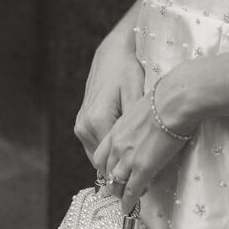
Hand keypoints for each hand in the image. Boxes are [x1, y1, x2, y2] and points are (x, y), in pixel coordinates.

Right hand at [74, 33, 144, 163]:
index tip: (147, 174)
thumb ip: (135, 123)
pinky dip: (109, 149)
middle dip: (121, 167)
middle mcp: (84, 126)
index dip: (130, 169)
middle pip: (103, 163)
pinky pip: (95, 145)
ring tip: (137, 152)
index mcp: (97, 120)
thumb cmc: (128, 70)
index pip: (112, 162)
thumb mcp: (136, 93)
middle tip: (144, 166)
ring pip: (98, 157)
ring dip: (115, 159)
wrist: (112, 53)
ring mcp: (80, 126)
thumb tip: (141, 150)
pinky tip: (126, 141)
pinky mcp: (81, 124)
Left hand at [92, 88, 193, 213]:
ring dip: (121, 193)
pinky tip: (130, 207)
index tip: (112, 171)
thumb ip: (139, 122)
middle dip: (112, 181)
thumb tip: (147, 125)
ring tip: (126, 200)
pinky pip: (132, 191)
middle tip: (118, 188)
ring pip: (117, 184)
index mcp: (117, 130)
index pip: (101, 155)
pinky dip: (129, 202)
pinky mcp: (143, 169)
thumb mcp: (142, 108)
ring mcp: (129, 159)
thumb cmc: (164, 99)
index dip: (106, 166)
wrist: (173, 102)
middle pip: (106, 171)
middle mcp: (118, 146)